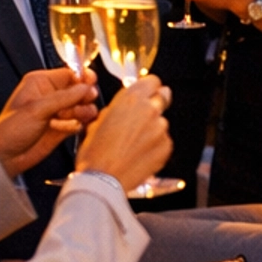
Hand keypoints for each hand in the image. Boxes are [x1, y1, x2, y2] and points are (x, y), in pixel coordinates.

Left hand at [0, 68, 99, 175]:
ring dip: (84, 111)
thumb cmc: (9, 130)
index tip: (91, 84)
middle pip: (78, 90)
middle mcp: (50, 95)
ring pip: (81, 106)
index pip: (68, 74)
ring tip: (80, 116)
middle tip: (84, 102)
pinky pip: (79, 121)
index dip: (81, 78)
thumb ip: (64, 97)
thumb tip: (85, 88)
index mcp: (40, 83)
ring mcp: (56, 112)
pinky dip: (83, 123)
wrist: (5, 157)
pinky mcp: (62, 128)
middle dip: (84, 96)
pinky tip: (78, 125)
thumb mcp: (37, 109)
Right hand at [76, 74, 172, 191]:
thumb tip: (125, 106)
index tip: (147, 92)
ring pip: (161, 122)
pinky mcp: (166, 146)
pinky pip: (163, 141)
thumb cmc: (95, 152)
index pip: (152, 81)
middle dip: (156, 102)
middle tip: (144, 116)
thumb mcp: (98, 121)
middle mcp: (150, 109)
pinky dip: (155, 146)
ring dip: (152, 129)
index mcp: (131, 98)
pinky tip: (139, 155)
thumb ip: (118, 108)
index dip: (149, 87)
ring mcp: (161, 128)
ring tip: (134, 144)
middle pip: (163, 96)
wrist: (102, 180)